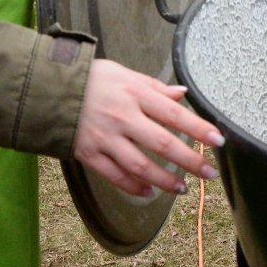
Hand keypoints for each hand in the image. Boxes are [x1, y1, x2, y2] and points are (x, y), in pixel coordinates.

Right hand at [74, 58, 223, 196]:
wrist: (48, 89)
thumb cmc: (92, 79)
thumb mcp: (125, 74)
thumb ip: (154, 87)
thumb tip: (182, 94)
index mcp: (134, 94)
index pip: (174, 114)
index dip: (198, 128)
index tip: (219, 141)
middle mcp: (122, 117)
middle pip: (162, 144)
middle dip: (190, 161)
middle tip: (210, 174)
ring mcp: (105, 138)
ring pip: (140, 166)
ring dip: (165, 180)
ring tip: (183, 188)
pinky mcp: (89, 154)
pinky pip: (115, 176)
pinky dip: (134, 187)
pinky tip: (150, 193)